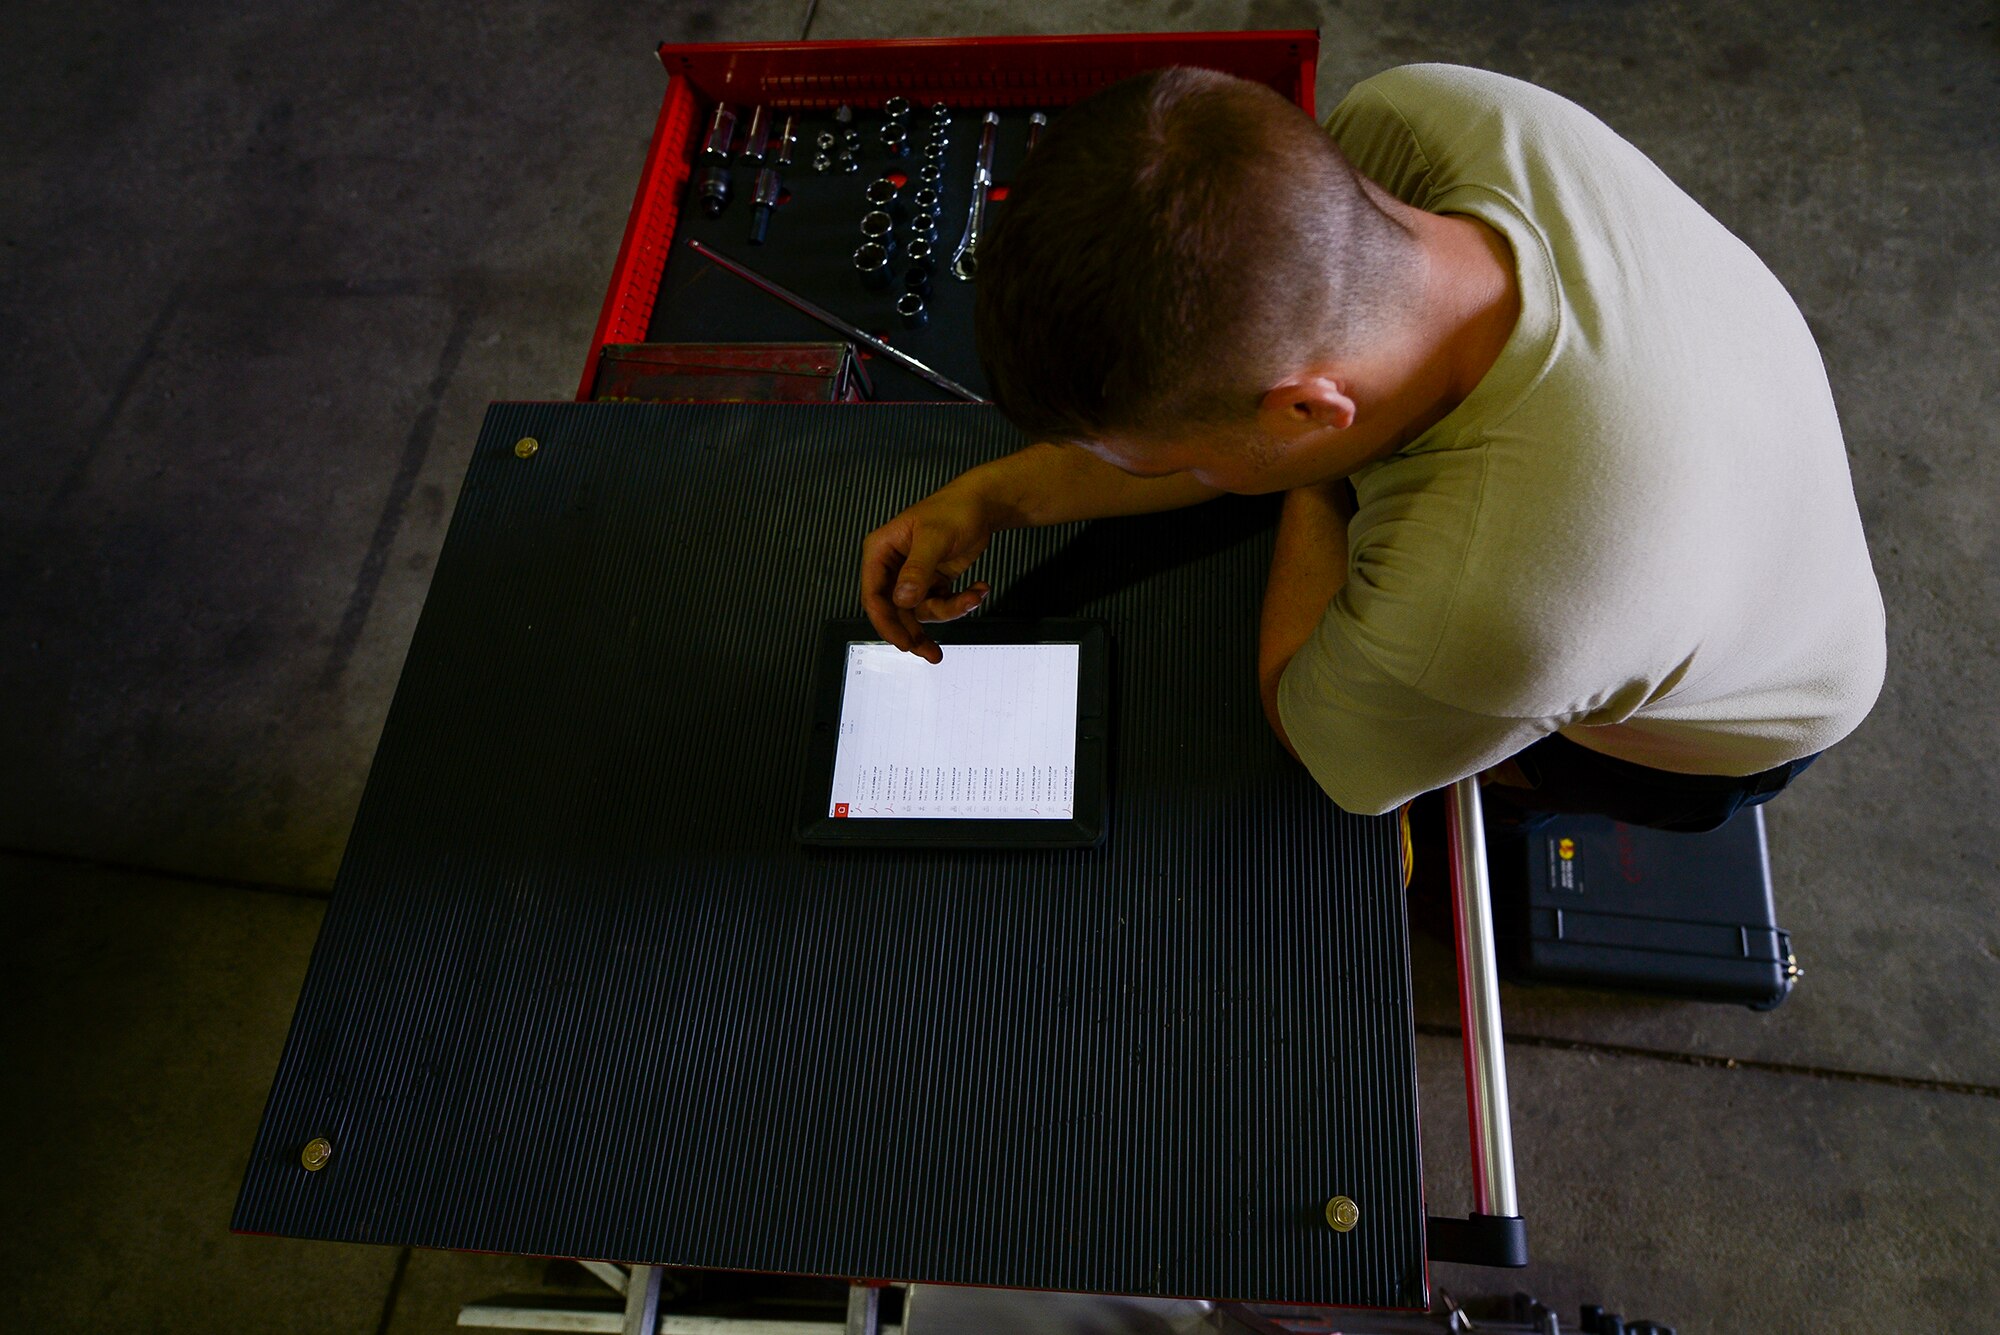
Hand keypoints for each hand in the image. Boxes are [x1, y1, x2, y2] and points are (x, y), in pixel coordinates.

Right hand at [859, 484, 994, 662]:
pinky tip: (979, 588)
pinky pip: (941, 604)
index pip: (874, 595)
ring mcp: (913, 577)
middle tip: (931, 653)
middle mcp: (893, 567)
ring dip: (950, 610)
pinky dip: (961, 602)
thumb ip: (917, 570)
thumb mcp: (935, 538)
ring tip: (974, 596)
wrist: (983, 504)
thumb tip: (902, 599)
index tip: (905, 643)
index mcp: (881, 552)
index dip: (886, 623)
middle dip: (916, 631)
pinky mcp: (932, 582)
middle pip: (895, 612)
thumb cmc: (955, 510)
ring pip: (922, 612)